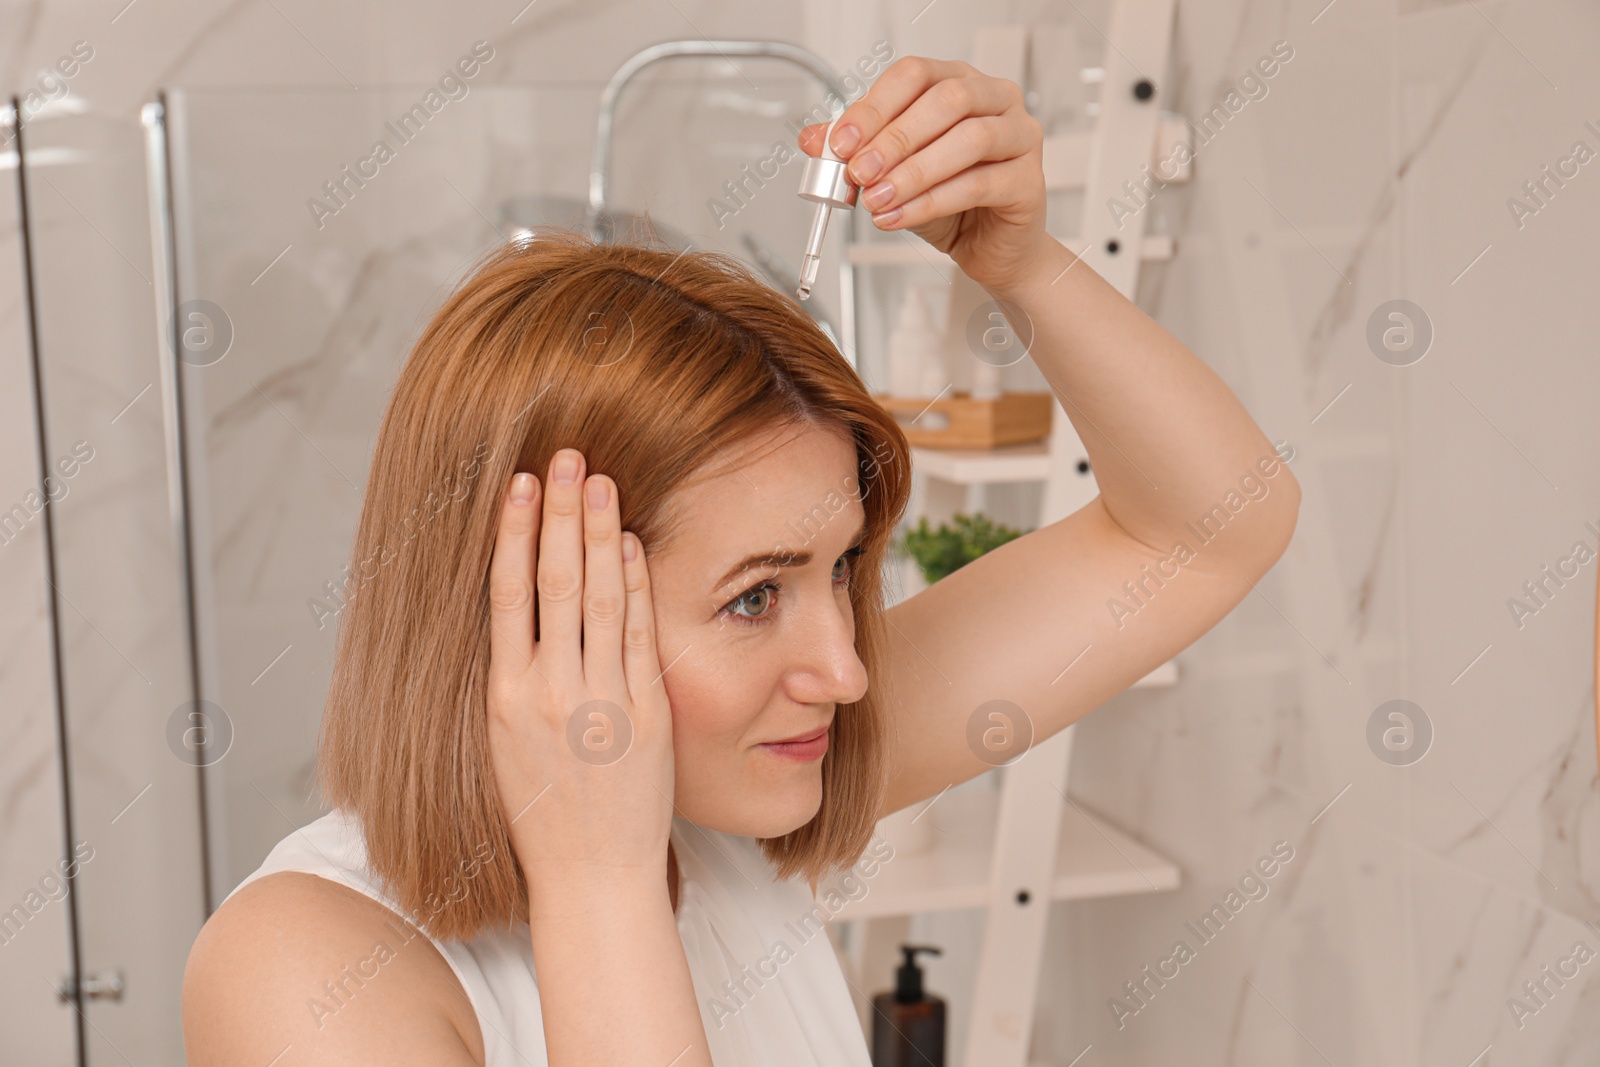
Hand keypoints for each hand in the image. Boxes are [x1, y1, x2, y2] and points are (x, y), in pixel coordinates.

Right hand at [485, 448, 675, 895]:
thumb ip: (515, 676)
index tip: (520, 484)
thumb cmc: (546, 810)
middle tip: (566, 457)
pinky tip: (633, 543)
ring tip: (600, 481)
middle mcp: (549, 693)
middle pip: (553, 582)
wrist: (591, 874)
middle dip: (560, 513)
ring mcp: (600, 701)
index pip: (507, 594)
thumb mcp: (506, 742)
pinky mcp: (645, 713)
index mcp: (505, 697)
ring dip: (600, 533)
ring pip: (597, 598)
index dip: (514, 533)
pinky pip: (639, 635)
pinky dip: (636, 585)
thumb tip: (518, 610)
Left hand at [800, 55, 1048, 292]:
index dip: (875, 106)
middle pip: (946, 100)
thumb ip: (856, 153)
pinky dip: (932, 202)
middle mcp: (996, 100)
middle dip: (894, 139)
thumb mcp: (893, 174)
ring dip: (913, 172)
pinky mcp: (1029, 181)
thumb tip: (814, 139)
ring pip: (968, 139)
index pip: (915, 75)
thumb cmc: (950, 203)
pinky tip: (900, 217)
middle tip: (859, 172)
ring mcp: (1020, 136)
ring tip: (878, 199)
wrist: (989, 249)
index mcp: (960, 82)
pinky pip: (979, 184)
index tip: (841, 142)